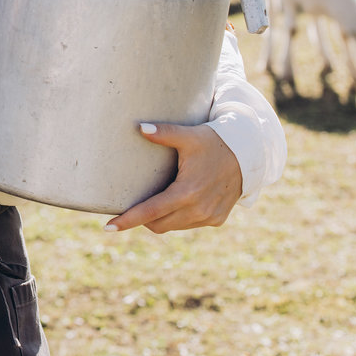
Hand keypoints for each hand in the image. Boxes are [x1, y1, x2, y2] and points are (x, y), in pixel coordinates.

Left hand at [104, 122, 242, 234]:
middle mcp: (198, 210)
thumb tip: (139, 127)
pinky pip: (188, 224)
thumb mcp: (189, 136)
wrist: (247, 156)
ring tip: (152, 202)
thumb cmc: (213, 143)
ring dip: (160, 219)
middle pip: (157, 224)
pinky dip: (178, 217)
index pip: (150, 212)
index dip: (128, 220)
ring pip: (172, 226)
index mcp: (187, 192)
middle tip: (128, 206)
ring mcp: (209, 217)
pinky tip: (175, 203)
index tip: (107, 228)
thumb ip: (164, 132)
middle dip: (141, 218)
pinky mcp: (217, 220)